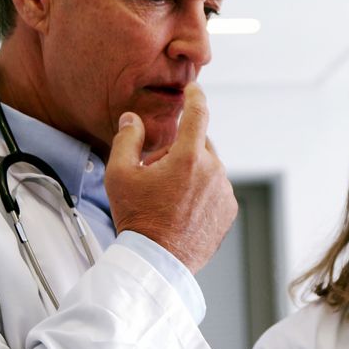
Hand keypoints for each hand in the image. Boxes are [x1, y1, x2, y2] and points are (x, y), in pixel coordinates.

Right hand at [105, 84, 236, 273]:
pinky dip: (202, 191)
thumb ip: (127, 139)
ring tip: (168, 197)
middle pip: (198, 144)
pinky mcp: (229, 209)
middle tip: (156, 173)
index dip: (196, 96)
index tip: (194, 88)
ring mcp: (224, 191)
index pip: (198, 113)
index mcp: (188, 158)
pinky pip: (216, 188)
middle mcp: (213, 171)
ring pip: (208, 168)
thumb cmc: (137, 218)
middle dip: (179, 150)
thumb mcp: (120, 174)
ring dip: (191, 172)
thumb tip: (133, 118)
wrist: (158, 260)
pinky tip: (182, 209)